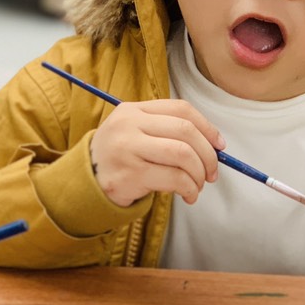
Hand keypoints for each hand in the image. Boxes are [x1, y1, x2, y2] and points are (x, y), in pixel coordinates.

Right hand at [88, 99, 222, 206]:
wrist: (86, 182)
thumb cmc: (120, 158)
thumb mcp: (135, 132)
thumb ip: (166, 130)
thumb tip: (213, 144)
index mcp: (133, 109)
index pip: (181, 109)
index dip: (207, 127)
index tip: (219, 145)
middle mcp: (129, 125)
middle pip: (185, 131)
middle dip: (207, 154)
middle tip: (211, 172)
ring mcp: (128, 148)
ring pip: (182, 154)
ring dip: (198, 174)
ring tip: (197, 185)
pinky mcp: (131, 174)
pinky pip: (174, 179)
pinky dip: (189, 189)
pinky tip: (188, 195)